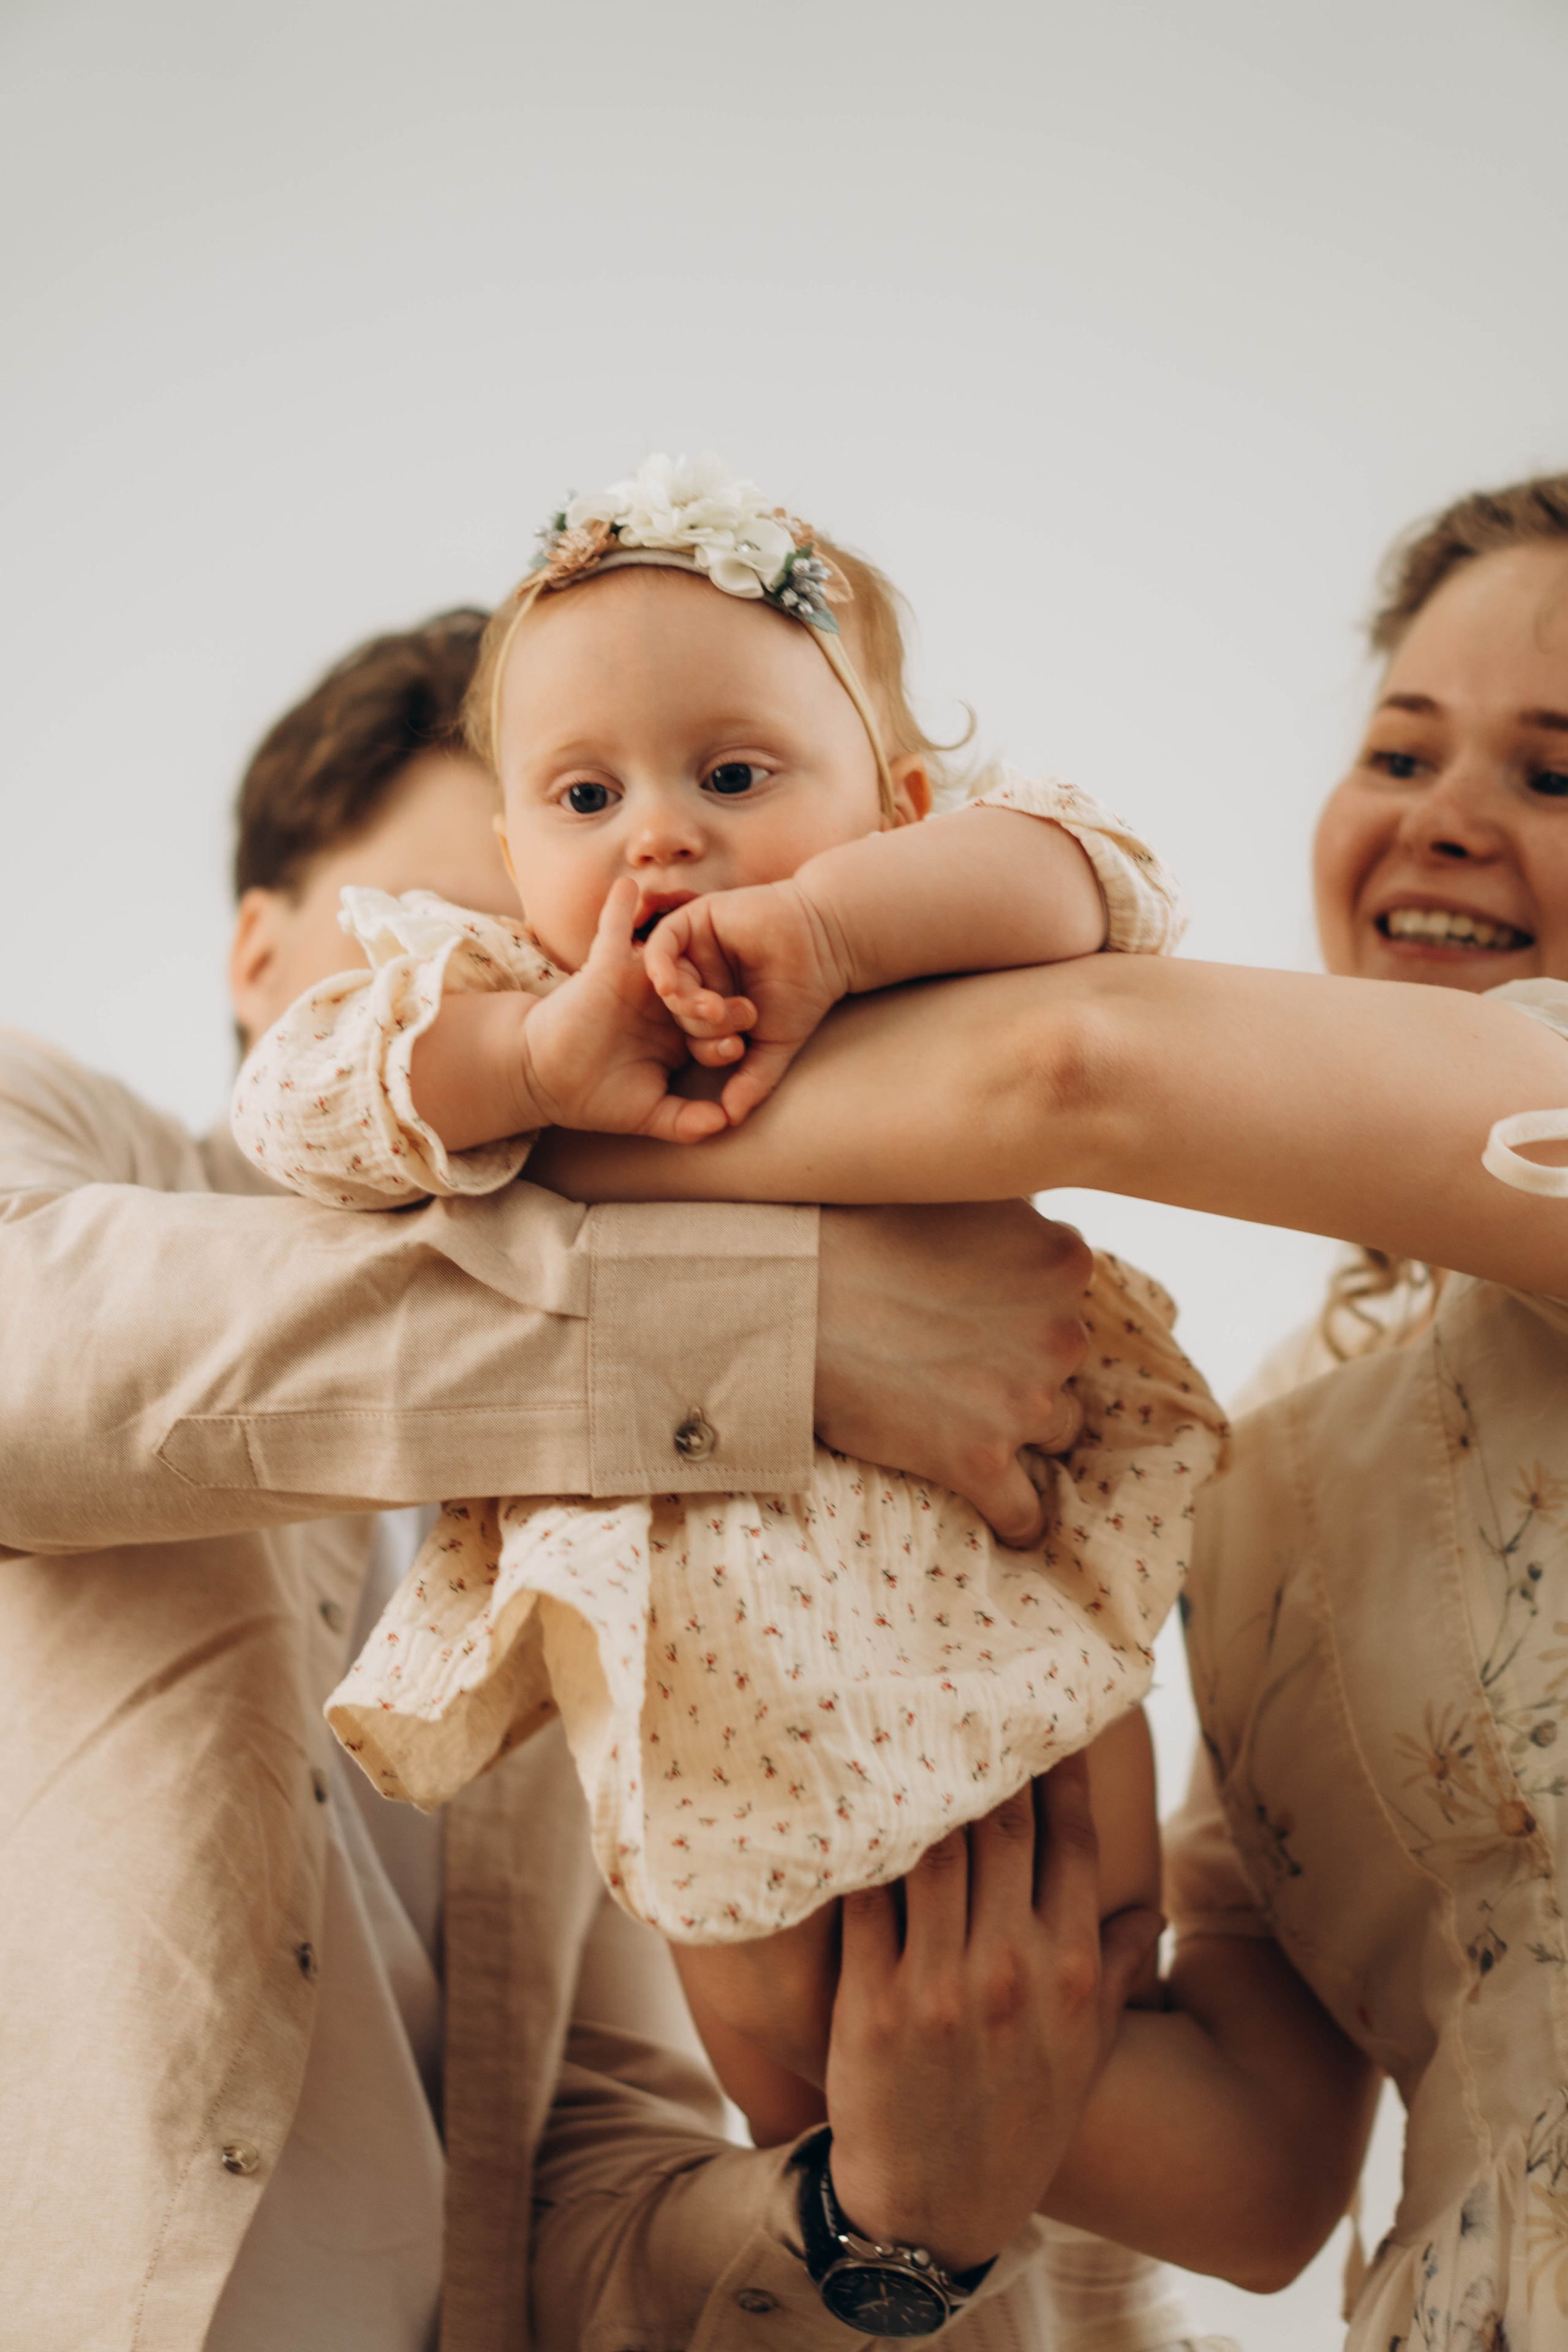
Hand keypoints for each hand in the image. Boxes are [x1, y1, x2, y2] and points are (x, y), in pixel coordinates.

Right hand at [520, 880, 728, 1144]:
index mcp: (678, 1034)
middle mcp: (663, 1004)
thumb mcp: (646, 1113)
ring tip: (706, 953)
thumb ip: (685, 1121)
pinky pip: (614, 931)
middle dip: (720, 1002)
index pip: (711, 1034)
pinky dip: (619, 909)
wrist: (543, 1080)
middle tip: (745, 1008)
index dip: (723, 1040)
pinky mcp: (605, 966)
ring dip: (685, 955)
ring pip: (669, 961)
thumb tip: (726, 1123)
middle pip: (700, 994)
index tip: (736, 1049)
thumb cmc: (595, 1097)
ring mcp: (637, 983)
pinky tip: (628, 888)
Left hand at [644, 878, 852, 1126]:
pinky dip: (660, 964)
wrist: (825, 944)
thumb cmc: (802, 995)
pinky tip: (667, 984)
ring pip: (668, 979)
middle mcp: (700, 976)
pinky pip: (662, 942)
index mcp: (712, 1005)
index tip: (735, 1051)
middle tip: (736, 1023)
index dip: (707, 1049)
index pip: (692, 1035)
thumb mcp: (774, 1046)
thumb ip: (752, 1080)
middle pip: (677, 1010)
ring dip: (683, 1000)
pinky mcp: (695, 919)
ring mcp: (695, 948)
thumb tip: (732, 1119)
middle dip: (700, 1025)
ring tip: (710, 1007)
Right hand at [814, 1202, 1090, 1545]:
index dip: (1021, 1304)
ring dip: (1017, 1426)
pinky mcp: (980, 1460)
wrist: (789, 1293)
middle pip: (1062, 1361)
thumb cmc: (856, 1229)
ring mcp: (1023, 1401)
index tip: (979, 1307)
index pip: (1064, 1294)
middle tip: (956, 1355)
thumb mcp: (955, 1190)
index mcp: (1061, 1260)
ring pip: (1055, 1428)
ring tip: (969, 1418)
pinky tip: (1012, 1523)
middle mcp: (1060, 1332)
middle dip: (1021, 1362)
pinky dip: (1020, 1520)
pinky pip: (1024, 1512)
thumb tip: (1029, 1221)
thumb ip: (1010, 1212)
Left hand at [823, 1759, 1160, 2274]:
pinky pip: (867, 1900)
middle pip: (1004, 1829)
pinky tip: (851, 1803)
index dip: (1060, 1771)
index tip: (1047, 1716)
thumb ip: (1114, 1972)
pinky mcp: (874, 2003)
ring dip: (923, 1788)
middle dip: (990, 1759)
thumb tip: (1145, 1911)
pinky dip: (860, 1849)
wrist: (934, 2210)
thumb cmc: (1014, 2121)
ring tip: (908, 1728)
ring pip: (935, 1850)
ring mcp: (942, 1985)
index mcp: (1069, 1973)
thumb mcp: (1083, 2053)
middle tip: (969, 1697)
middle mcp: (1013, 1969)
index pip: (1072, 1843)